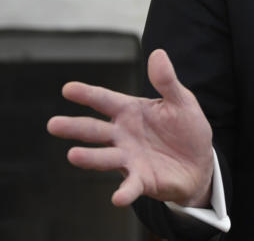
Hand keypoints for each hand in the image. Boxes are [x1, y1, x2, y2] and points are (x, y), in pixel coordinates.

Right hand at [47, 49, 213, 207]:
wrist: (200, 162)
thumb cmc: (186, 128)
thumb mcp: (181, 101)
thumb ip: (167, 81)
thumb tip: (157, 53)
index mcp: (130, 112)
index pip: (105, 100)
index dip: (87, 94)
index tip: (68, 88)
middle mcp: (123, 135)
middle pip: (95, 130)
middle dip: (74, 127)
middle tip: (53, 124)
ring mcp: (129, 158)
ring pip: (105, 158)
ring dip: (89, 158)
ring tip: (73, 155)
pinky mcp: (141, 180)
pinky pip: (130, 187)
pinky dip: (124, 192)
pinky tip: (117, 198)